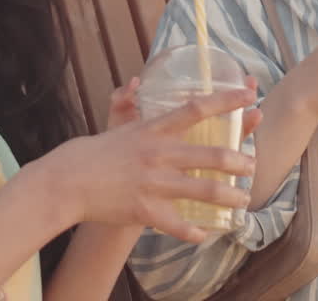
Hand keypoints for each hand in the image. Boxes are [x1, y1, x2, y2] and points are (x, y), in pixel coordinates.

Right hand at [50, 86, 257, 243]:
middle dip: (239, 161)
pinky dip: (195, 232)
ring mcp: (153, 183)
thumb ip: (132, 109)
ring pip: (204, 190)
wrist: (66, 182)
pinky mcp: (145, 210)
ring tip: (243, 200)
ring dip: (230, 197)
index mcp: (153, 130)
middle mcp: (158, 154)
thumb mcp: (118, 126)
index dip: (226, 100)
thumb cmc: (90, 154)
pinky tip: (205, 234)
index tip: (250, 94)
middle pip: (211, 154)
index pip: (197, 108)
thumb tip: (135, 84)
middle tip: (251, 166)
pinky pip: (178, 224)